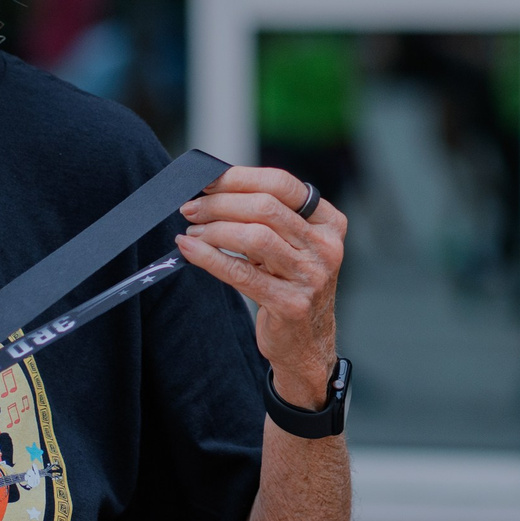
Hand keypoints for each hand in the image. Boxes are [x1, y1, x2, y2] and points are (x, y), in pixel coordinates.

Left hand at [176, 167, 346, 408]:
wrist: (307, 342)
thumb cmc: (291, 284)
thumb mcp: (292, 245)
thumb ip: (267, 215)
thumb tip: (214, 187)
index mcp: (329, 222)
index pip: (282, 184)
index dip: (239, 178)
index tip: (207, 180)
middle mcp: (325, 247)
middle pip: (265, 208)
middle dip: (220, 203)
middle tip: (190, 208)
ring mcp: (312, 277)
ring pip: (254, 237)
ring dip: (214, 230)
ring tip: (192, 231)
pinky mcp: (291, 304)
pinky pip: (242, 273)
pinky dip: (210, 258)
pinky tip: (190, 250)